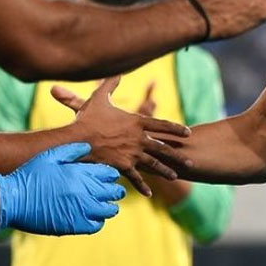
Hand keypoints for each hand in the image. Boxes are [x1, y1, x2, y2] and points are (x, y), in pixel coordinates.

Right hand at [0, 142, 125, 235]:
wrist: (11, 200)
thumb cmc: (29, 176)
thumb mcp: (50, 157)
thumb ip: (72, 150)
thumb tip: (89, 146)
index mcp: (81, 173)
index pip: (111, 174)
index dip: (110, 176)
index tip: (105, 178)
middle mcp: (85, 191)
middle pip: (115, 192)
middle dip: (113, 191)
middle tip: (108, 193)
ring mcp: (81, 209)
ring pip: (109, 210)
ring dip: (107, 207)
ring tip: (101, 206)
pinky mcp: (74, 225)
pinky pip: (96, 225)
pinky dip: (96, 221)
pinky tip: (90, 217)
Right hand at [50, 76, 191, 196]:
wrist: (75, 139)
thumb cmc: (87, 118)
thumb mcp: (100, 98)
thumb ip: (110, 85)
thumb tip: (117, 72)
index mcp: (136, 122)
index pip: (162, 125)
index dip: (176, 128)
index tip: (188, 132)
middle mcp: (138, 138)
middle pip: (163, 147)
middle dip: (177, 155)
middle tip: (190, 160)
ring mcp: (131, 153)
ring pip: (154, 163)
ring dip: (166, 170)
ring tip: (176, 176)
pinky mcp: (122, 165)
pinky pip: (135, 177)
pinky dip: (143, 186)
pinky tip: (150, 193)